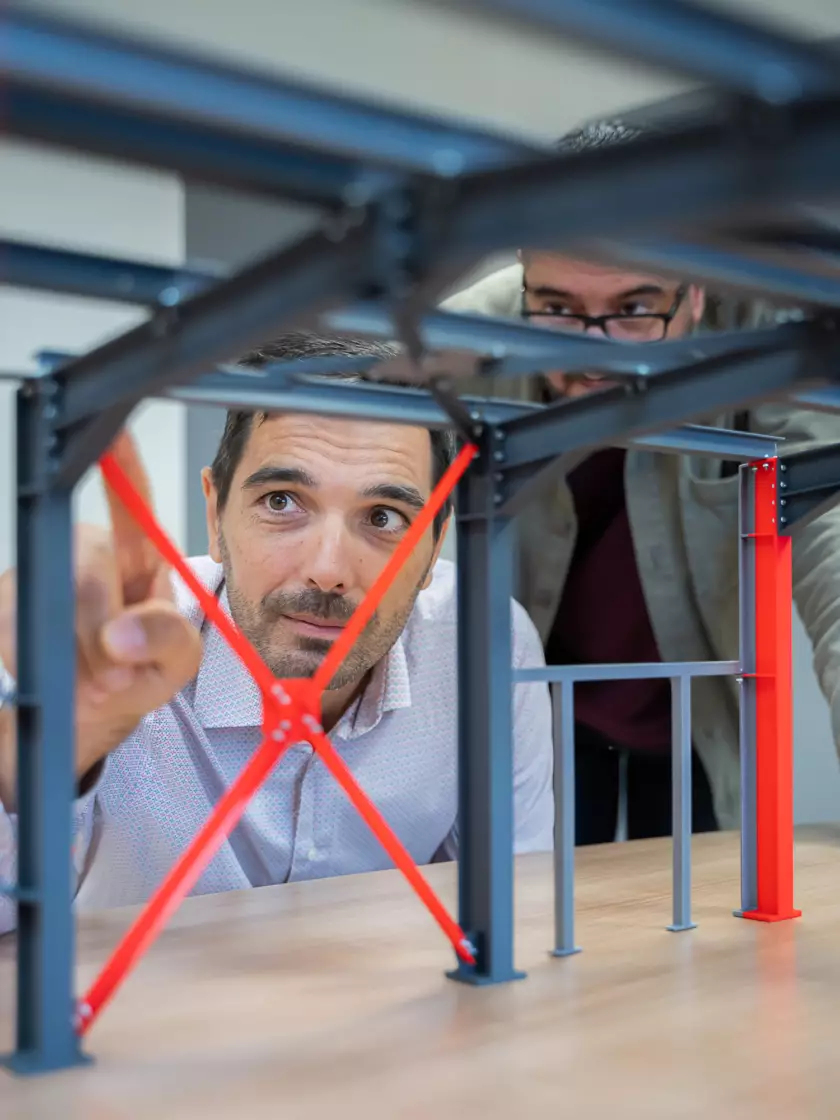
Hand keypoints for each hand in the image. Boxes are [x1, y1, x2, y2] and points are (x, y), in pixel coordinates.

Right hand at [0, 430, 202, 807]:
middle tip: (118, 676)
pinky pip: (10, 627)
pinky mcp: (6, 601)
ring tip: (94, 685)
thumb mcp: (177, 661)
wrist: (88, 714)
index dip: (123, 466)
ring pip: (46, 603)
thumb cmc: (138, 672)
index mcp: (140, 556)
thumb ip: (168, 639)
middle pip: (86, 572)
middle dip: (103, 635)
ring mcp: (40, 574)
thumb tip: (121, 634)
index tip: (114, 433)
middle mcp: (87, 552)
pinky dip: (35, 664)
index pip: (134, 503)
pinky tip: (55, 678)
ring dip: (73, 658)